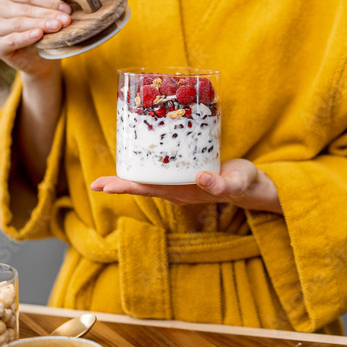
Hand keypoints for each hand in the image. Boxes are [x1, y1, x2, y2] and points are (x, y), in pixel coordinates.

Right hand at [0, 0, 74, 76]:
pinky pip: (11, 40)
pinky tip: (39, 35)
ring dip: (40, 24)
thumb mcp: (49, 10)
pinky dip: (26, 37)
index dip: (49, 0)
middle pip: (24, 9)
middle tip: (66, 20)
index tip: (66, 8)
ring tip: (57, 26)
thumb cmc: (41, 28)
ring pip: (18, 23)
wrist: (37, 59)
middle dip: (47, 14)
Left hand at [90, 159, 281, 212]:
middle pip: (142, 185)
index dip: (125, 187)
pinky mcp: (184, 172)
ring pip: (149, 177)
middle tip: (95, 183)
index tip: (104, 188)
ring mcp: (178, 182)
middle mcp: (175, 189)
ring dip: (130, 173)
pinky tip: (138, 154)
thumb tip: (199, 178)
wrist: (251, 183)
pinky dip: (145, 162)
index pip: (148, 189)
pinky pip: (160, 169)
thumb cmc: (243, 183)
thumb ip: (220, 184)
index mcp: (182, 192)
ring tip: (109, 170)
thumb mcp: (235, 183)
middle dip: (119, 183)